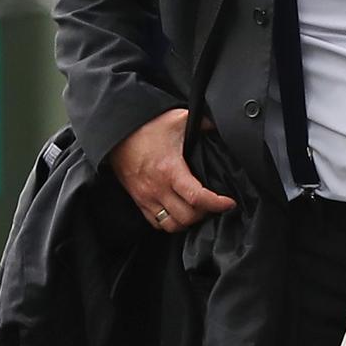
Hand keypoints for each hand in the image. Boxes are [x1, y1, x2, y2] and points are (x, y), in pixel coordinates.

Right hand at [109, 109, 235, 231]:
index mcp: (170, 170)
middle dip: (206, 213)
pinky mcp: (139, 201)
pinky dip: (171, 223)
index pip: (197, 197)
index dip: (217, 204)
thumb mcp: (178, 119)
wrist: (117, 135)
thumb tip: (218, 126)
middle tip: (215, 204)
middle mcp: (157, 188)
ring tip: (198, 210)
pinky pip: (156, 223)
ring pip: (172, 225)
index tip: (229, 203)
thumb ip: (202, 122)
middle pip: (187, 217)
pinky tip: (180, 212)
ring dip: (188, 221)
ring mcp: (146, 197)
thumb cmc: (146, 128)